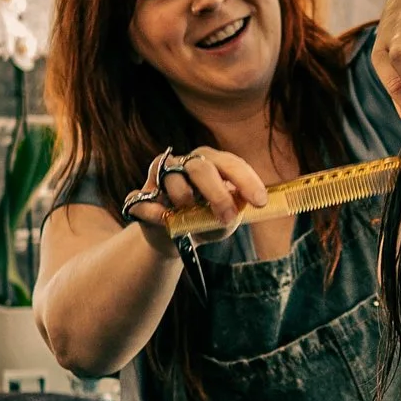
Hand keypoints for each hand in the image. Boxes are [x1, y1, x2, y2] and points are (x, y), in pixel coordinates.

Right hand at [127, 146, 270, 243]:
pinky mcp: (140, 195)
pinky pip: (144, 200)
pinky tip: (165, 222)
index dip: (246, 181)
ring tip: (190, 219)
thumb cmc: (205, 221)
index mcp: (212, 162)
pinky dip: (155, 213)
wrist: (172, 238)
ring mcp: (160, 176)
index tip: (260, 202)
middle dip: (217, 193)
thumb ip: (234, 211)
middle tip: (227, 217)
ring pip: (172, 179)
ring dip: (185, 200)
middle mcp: (186, 162)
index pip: (230, 164)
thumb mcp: (226, 218)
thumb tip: (238, 206)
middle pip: (201, 167)